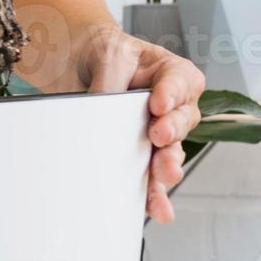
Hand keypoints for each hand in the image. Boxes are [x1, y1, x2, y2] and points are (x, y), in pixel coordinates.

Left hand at [75, 25, 204, 222]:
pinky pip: (151, 177)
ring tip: (164, 176)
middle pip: (181, 122)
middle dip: (171, 133)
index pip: (182, 83)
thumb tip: (102, 117)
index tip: (158, 105)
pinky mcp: (140, 155)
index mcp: (173, 74)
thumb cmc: (104, 54)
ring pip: (170, 153)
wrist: (78, 65)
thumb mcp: (109, 57)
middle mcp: (172, 106)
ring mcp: (158, 133)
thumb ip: (111, 85)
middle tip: (158, 137)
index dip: (172, 95)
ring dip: (167, 167)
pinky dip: (152, 193)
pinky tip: (154, 207)